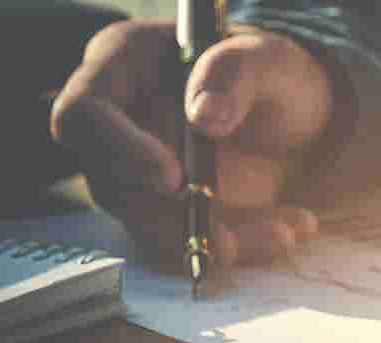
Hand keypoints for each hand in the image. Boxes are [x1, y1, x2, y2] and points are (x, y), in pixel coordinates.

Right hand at [51, 21, 331, 265]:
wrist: (296, 113)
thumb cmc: (271, 73)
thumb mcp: (268, 59)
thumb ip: (235, 73)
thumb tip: (203, 116)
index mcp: (123, 66)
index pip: (84, 114)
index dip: (119, 152)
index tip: (173, 181)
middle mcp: (119, 125)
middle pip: (113, 187)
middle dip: (173, 223)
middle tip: (231, 243)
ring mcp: (141, 174)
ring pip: (153, 227)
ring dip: (218, 241)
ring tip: (285, 233)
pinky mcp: (171, 212)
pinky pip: (190, 242)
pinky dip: (243, 246)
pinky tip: (288, 230)